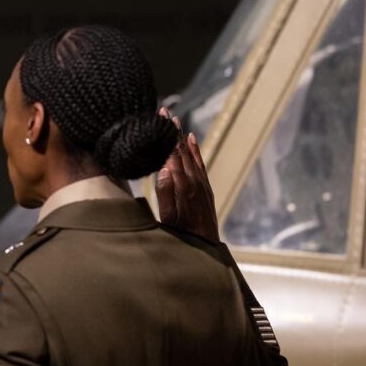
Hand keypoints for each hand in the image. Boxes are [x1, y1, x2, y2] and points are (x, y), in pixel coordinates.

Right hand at [155, 107, 219, 241]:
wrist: (205, 253)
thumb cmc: (180, 240)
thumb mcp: (167, 221)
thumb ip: (166, 195)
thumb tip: (165, 169)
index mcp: (183, 189)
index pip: (173, 157)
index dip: (166, 138)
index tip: (160, 120)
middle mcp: (195, 184)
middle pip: (182, 152)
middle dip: (173, 132)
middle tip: (165, 112)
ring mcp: (202, 186)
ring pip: (191, 156)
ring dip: (181, 138)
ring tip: (174, 121)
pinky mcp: (205, 190)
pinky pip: (200, 165)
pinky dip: (195, 151)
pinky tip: (190, 140)